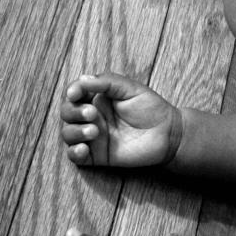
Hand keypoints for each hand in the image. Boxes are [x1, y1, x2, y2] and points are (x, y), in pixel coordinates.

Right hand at [60, 72, 181, 166]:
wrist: (168, 133)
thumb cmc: (151, 108)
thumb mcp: (130, 88)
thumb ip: (107, 82)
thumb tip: (82, 79)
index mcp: (97, 99)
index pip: (74, 94)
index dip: (71, 92)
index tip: (76, 93)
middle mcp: (92, 117)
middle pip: (67, 113)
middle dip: (73, 112)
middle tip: (92, 114)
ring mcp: (93, 137)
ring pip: (68, 134)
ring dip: (74, 131)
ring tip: (95, 131)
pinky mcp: (97, 155)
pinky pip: (75, 156)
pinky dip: (74, 152)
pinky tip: (84, 148)